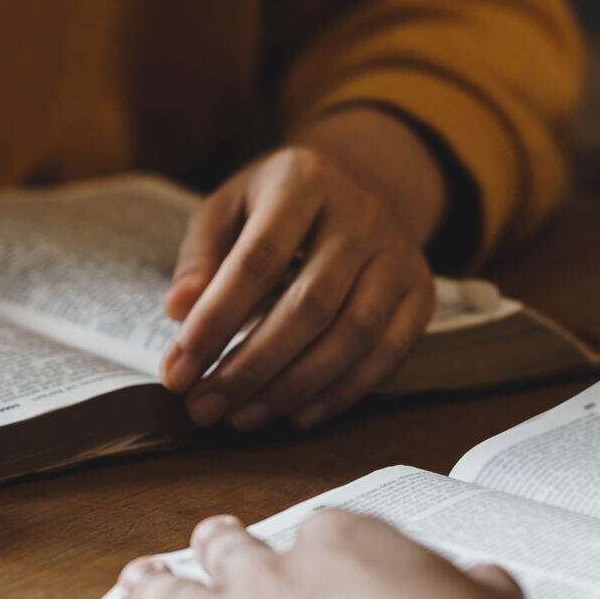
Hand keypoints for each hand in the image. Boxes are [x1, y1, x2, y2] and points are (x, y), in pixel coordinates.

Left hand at [104, 511, 531, 598]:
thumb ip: (475, 591)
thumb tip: (485, 585)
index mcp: (343, 546)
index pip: (319, 532)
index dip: (310, 546)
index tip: (310, 553)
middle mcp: (273, 577)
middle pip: (232, 551)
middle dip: (219, 544)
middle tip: (209, 537)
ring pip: (174, 595)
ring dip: (154, 585)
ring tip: (137, 577)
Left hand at [160, 108, 442, 433]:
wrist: (361, 184)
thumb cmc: (277, 205)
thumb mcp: (229, 208)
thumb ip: (201, 257)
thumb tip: (179, 310)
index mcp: (304, 181)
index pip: (257, 260)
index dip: (216, 320)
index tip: (178, 369)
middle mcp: (361, 215)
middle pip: (310, 305)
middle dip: (251, 366)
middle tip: (204, 406)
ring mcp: (398, 255)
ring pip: (353, 336)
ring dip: (293, 388)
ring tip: (242, 417)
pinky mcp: (421, 293)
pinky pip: (388, 354)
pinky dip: (341, 393)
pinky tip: (296, 415)